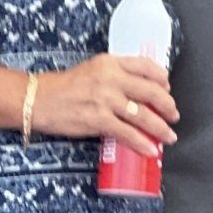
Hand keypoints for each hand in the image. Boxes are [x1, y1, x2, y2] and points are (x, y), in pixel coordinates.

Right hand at [33, 56, 178, 156]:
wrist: (39, 99)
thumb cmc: (65, 87)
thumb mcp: (92, 70)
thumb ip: (114, 75)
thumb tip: (138, 91)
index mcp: (110, 62)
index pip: (146, 66)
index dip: (162, 79)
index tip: (167, 88)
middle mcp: (111, 78)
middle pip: (151, 91)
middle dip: (167, 106)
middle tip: (173, 115)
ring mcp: (105, 99)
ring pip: (143, 115)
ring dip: (160, 128)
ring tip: (168, 136)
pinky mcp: (98, 120)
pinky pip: (127, 133)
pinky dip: (142, 143)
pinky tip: (150, 149)